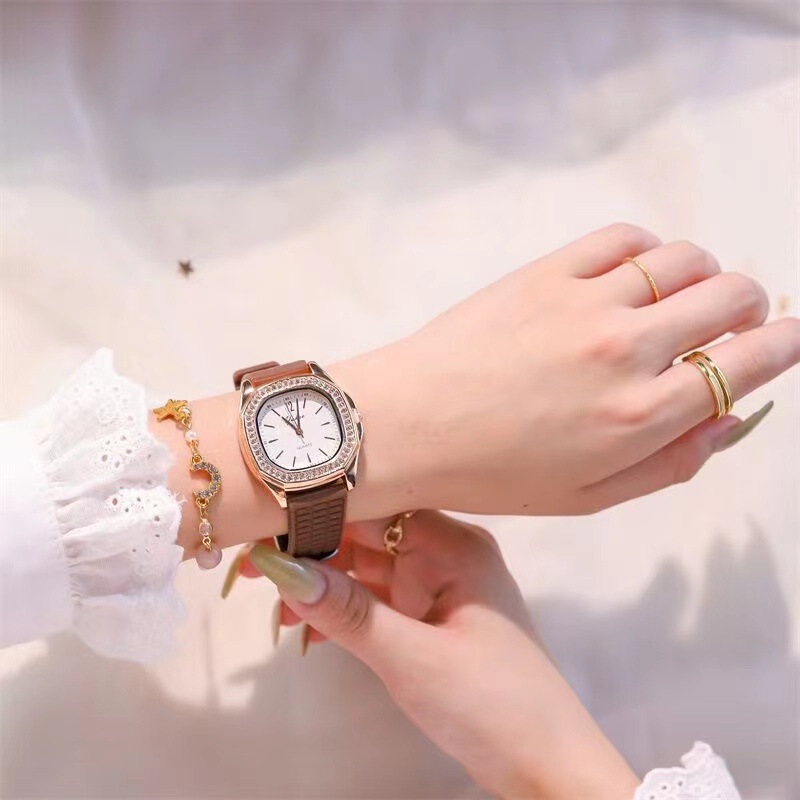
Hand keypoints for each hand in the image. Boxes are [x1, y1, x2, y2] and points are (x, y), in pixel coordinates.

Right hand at [227, 512, 640, 798]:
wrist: (548, 767)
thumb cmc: (491, 704)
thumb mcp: (413, 659)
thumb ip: (348, 612)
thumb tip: (279, 565)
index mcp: (455, 545)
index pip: (377, 507)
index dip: (318, 515)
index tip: (261, 533)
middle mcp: (448, 553)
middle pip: (368, 534)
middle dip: (313, 553)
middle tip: (252, 576)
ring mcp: (440, 585)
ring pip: (368, 567)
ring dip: (324, 586)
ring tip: (277, 613)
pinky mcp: (432, 617)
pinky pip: (378, 599)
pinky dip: (345, 612)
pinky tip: (310, 632)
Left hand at [335, 223, 798, 514]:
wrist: (406, 426)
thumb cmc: (491, 474)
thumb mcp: (586, 498)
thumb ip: (669, 463)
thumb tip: (729, 418)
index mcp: (641, 417)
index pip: (748, 361)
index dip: (783, 343)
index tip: (786, 336)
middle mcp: (626, 351)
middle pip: (730, 296)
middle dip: (746, 306)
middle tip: (729, 319)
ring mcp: (585, 303)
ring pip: (683, 258)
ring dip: (699, 273)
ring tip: (678, 295)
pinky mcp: (545, 272)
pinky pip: (621, 238)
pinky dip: (645, 248)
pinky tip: (633, 271)